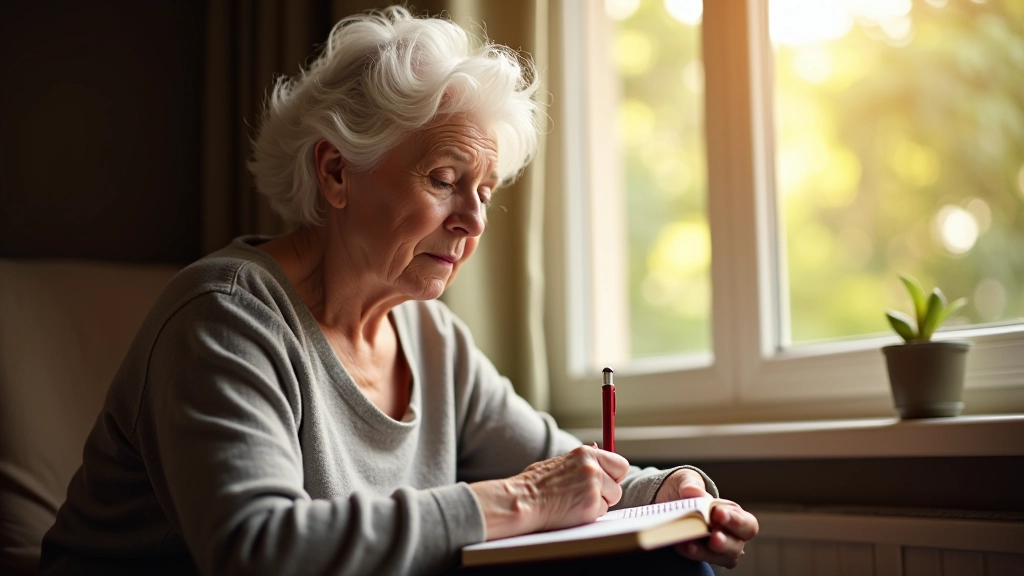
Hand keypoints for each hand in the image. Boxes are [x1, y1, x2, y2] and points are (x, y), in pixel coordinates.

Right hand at [470, 445, 629, 539]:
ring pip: (610, 500)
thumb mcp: (560, 462)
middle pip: (618, 485)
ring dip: (597, 504)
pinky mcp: (590, 506)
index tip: (607, 481)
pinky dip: (588, 515)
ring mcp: (593, 487)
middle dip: (607, 493)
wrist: (522, 500)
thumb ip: (582, 461)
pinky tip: (571, 511)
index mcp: (586, 454)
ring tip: (574, 502)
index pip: (620, 464)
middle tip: (586, 495)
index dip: (614, 475)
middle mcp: (592, 468)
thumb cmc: (535, 483)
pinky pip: (600, 514)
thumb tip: (597, 450)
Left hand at [655, 469, 758, 568]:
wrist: (667, 500)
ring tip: (691, 545)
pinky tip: (680, 545)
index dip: (736, 521)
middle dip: (725, 542)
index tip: (719, 514)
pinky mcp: (700, 555)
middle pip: (737, 546)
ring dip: (707, 553)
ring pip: (722, 558)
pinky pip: (701, 560)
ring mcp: (716, 549)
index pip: (746, 523)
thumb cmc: (686, 490)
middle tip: (713, 538)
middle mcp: (730, 535)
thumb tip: (693, 492)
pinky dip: (691, 554)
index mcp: (734, 514)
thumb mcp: (687, 480)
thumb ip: (691, 485)